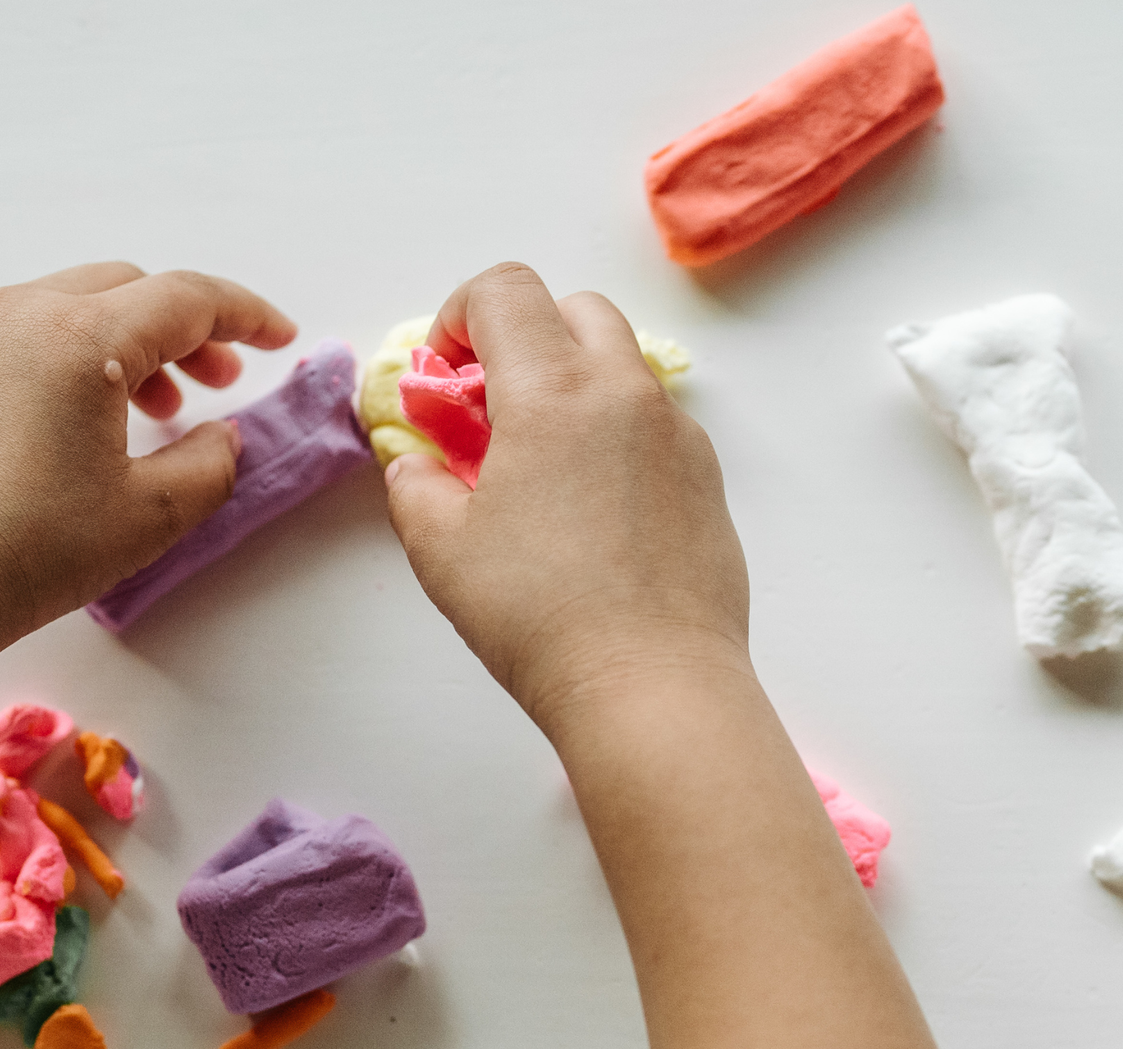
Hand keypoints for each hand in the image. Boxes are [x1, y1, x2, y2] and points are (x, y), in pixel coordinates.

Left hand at [0, 263, 296, 658]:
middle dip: (185, 327)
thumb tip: (222, 434)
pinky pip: (19, 334)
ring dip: (126, 342)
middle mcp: (19, 314)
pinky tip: (78, 420)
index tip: (280, 338)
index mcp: (81, 337)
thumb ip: (210, 462)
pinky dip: (69, 356)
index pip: (186, 299)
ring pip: (70, 306)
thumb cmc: (30, 552)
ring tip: (154, 406)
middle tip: (221, 379)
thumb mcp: (151, 515)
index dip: (246, 314)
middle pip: (127, 288)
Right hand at [382, 264, 748, 730]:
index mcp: (555, 390)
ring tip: (539, 465)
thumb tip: (418, 463)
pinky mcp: (707, 479)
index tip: (443, 376)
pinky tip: (591, 508)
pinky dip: (616, 433)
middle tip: (488, 412)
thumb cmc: (539, 616)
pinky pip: (655, 424)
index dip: (459, 316)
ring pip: (622, 365)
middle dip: (523, 338)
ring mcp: (677, 435)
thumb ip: (415, 483)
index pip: (506, 290)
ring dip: (573, 384)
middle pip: (574, 310)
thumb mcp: (441, 549)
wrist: (651, 683)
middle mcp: (626, 394)